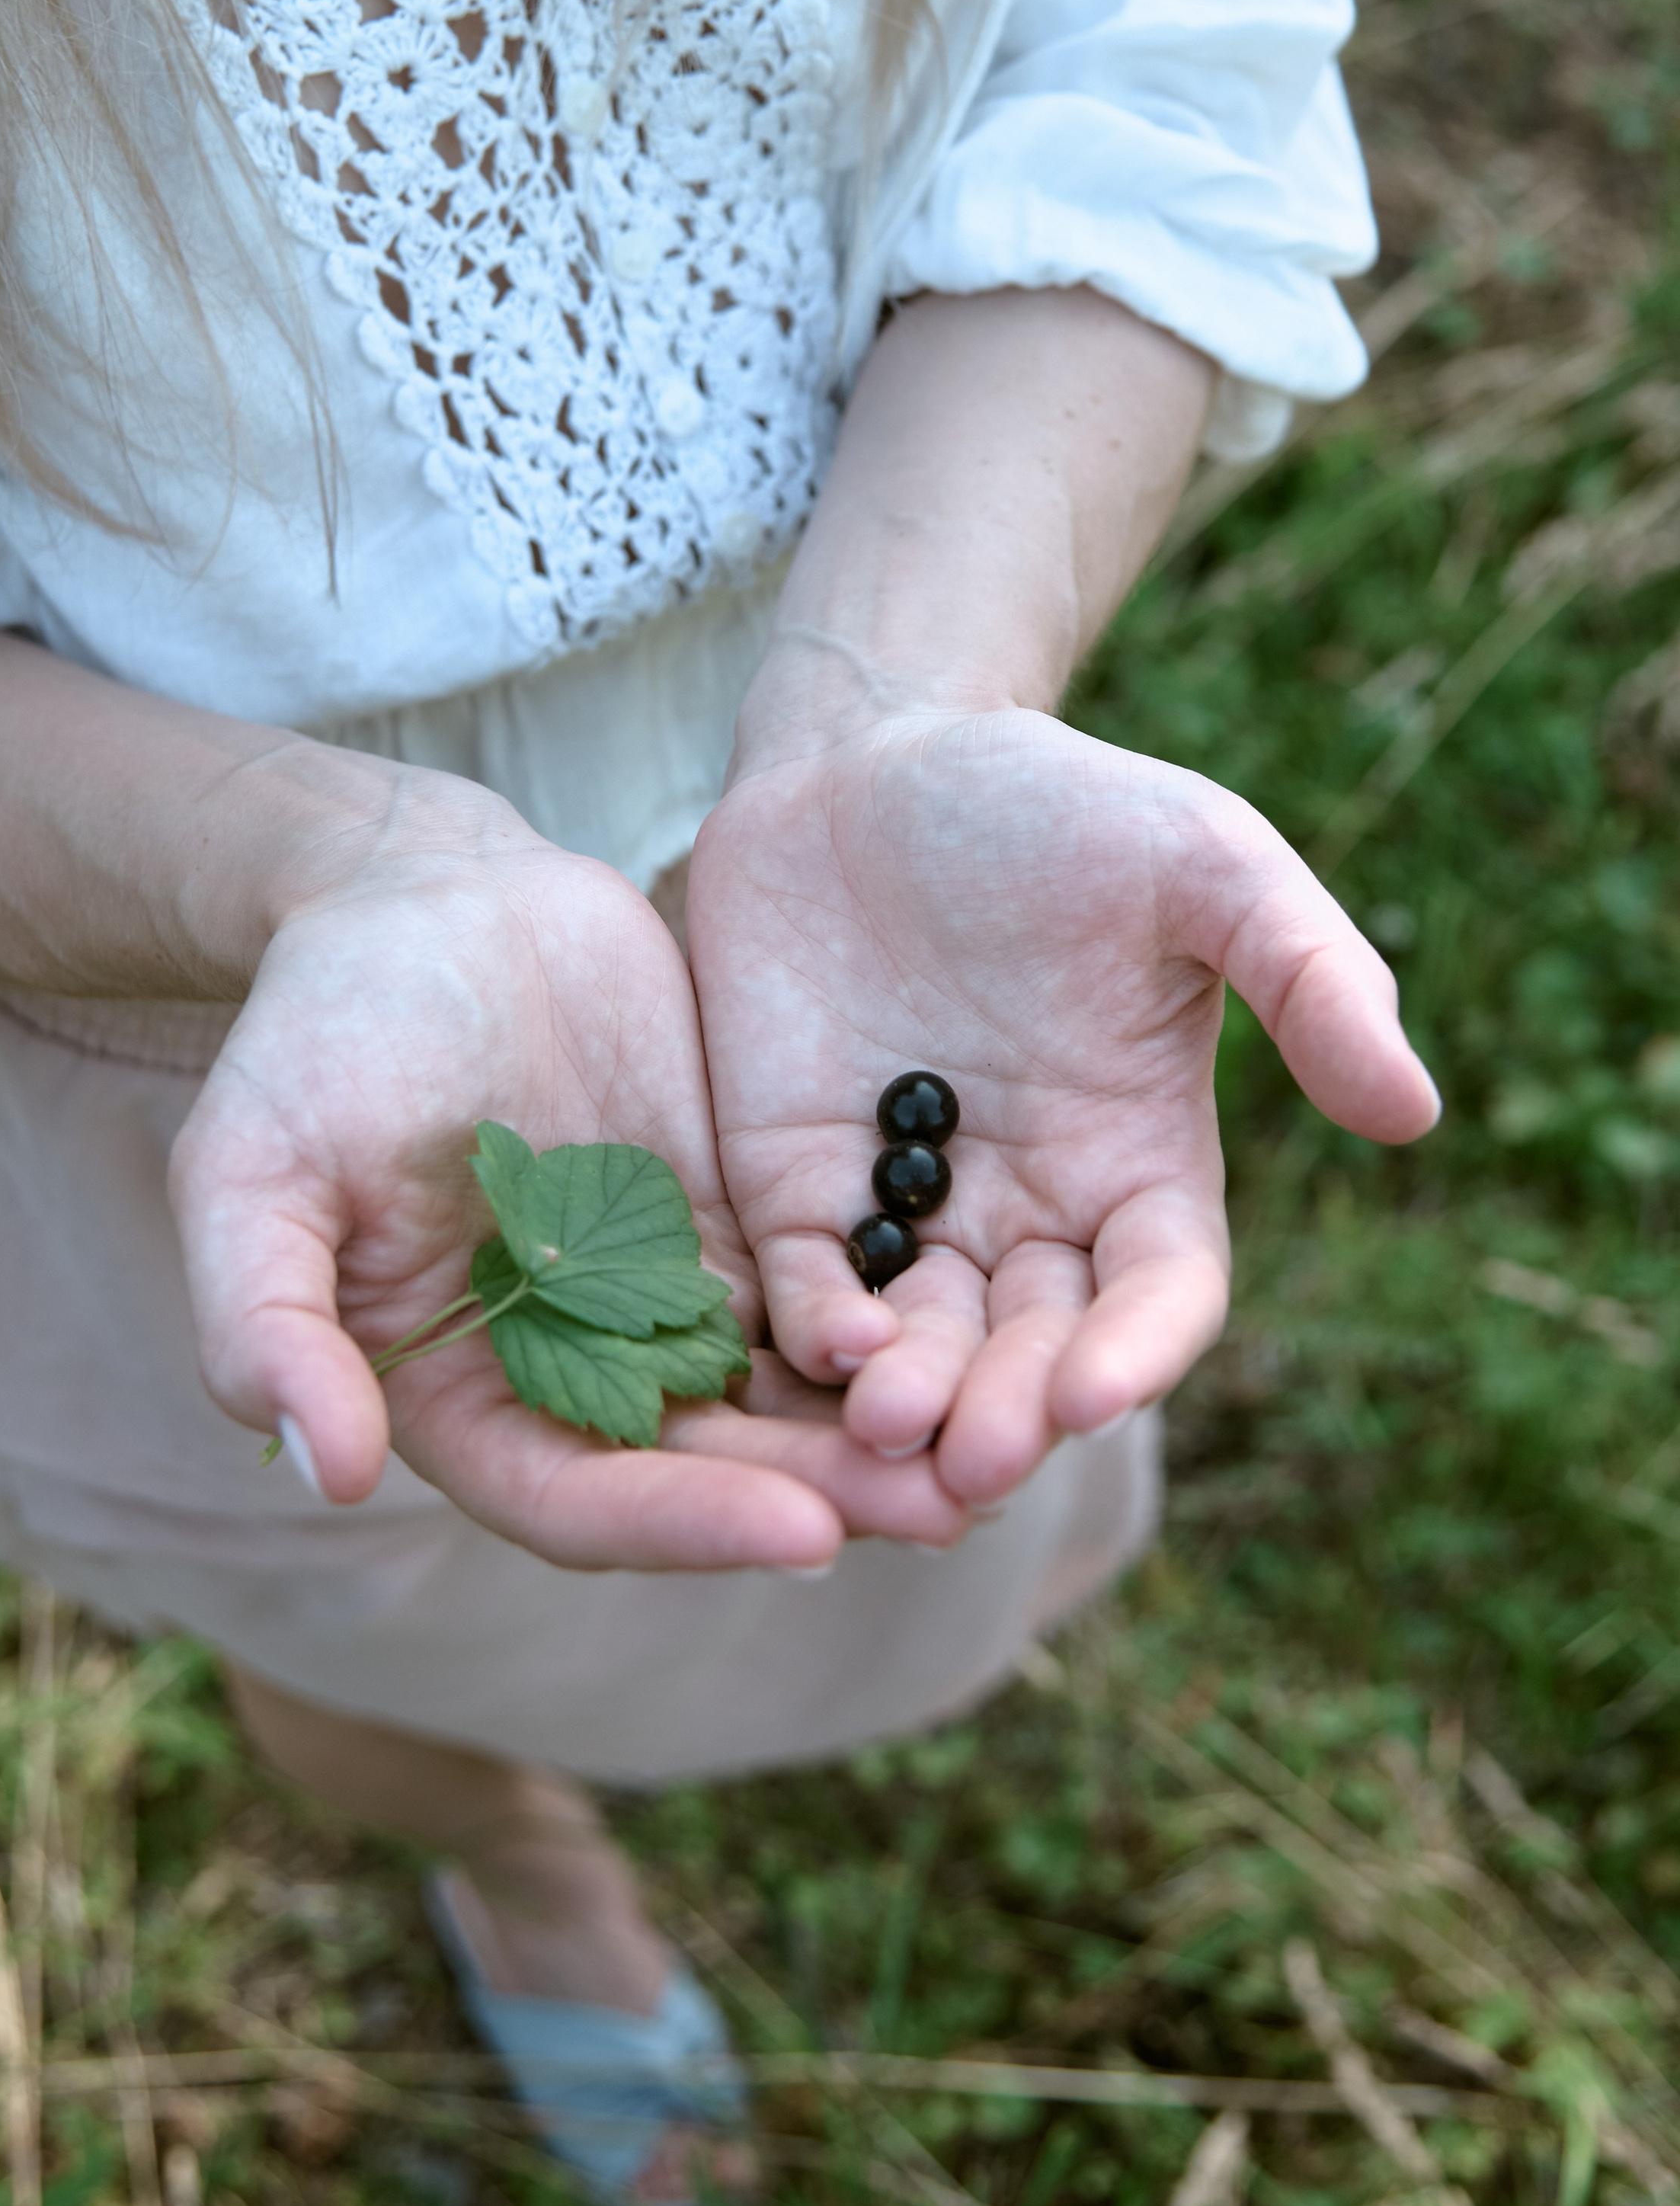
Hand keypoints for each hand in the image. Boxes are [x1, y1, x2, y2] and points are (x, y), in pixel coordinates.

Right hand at [168, 769, 969, 1567]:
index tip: (805, 1532)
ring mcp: (661, 1299)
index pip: (581, 1499)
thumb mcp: (251, 1168)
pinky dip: (899, 1322)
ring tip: (1002, 1440)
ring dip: (887, 1429)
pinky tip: (997, 1323)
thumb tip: (320, 1466)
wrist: (419, 899)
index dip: (687, 1521)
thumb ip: (261, 1317)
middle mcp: (571, 1373)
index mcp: (461, 1394)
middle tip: (954, 1502)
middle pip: (710, 1465)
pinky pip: (825, 1291)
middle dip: (829, 1493)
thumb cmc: (315, 1033)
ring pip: (785, 1395)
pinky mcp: (734, 1220)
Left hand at [687, 707, 1438, 1509]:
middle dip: (1009, 1408)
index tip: (1098, 1390)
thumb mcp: (1204, 862)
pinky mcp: (790, 1180)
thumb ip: (1306, 976)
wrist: (872, 748)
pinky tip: (820, 1348)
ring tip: (887, 1432)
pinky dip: (811, 1326)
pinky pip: (803, 1280)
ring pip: (917, 1343)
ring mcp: (905, 1201)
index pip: (1157, 1290)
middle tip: (976, 1457)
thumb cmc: (1056, 801)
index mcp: (1137, 1157)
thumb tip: (1414, 1113)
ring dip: (909, 1399)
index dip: (1137, 1350)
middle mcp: (1027, 1205)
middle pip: (1032, 1347)